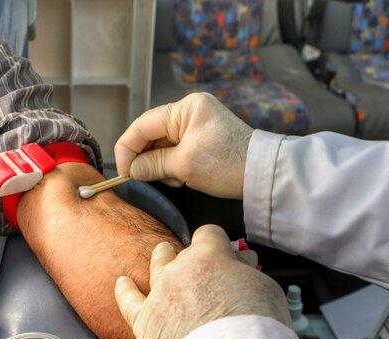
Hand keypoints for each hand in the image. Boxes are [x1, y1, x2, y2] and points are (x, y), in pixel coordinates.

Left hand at [113, 224, 289, 338]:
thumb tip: (242, 261)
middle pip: (184, 253)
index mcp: (208, 256)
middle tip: (204, 268)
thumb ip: (247, 271)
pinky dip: (124, 290)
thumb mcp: (264, 288)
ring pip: (156, 267)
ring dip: (161, 259)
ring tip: (162, 253)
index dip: (218, 243)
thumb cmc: (253, 327)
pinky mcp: (145, 322)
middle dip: (195, 258)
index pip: (209, 235)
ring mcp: (159, 295)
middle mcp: (179, 270)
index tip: (225, 251)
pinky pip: (129, 301)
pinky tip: (122, 283)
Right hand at [114, 92, 252, 198]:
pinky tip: (180, 178)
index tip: (124, 172)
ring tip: (173, 180)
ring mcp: (198, 123)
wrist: (264, 174)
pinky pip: (177, 149)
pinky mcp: (204, 137)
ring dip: (160, 164)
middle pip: (152, 133)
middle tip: (144, 179)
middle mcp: (190, 110)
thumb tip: (131, 170)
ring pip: (163, 144)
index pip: (143, 125)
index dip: (127, 149)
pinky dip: (172, 164)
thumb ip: (153, 164)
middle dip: (146, 158)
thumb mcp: (185, 165)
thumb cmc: (227, 165)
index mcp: (185, 108)